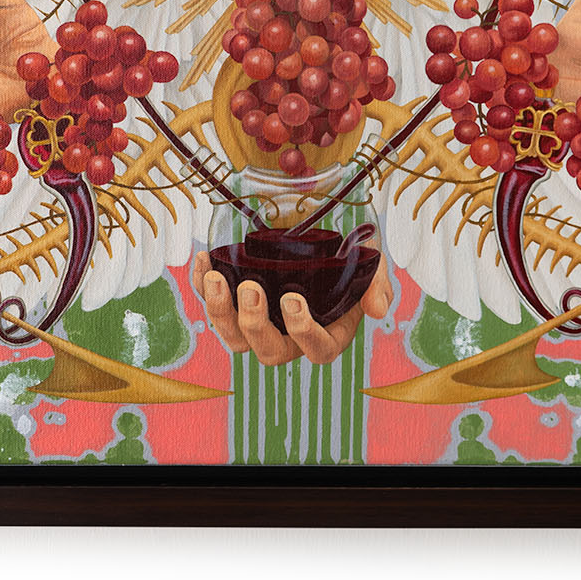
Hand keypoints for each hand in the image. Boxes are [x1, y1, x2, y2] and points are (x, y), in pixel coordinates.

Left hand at [191, 250, 392, 365]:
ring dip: (220, 312)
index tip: (293, 299)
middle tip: (250, 287)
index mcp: (327, 333)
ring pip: (234, 338)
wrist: (319, 227)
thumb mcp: (370, 262)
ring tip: (216, 278)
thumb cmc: (346, 253)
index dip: (303, 333)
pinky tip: (205, 260)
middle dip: (254, 324)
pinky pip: (213, 304)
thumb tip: (377, 310)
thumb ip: (377, 284)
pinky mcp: (234, 302)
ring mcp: (259, 321)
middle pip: (268, 351)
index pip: (317, 350)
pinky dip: (203, 285)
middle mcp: (289, 336)